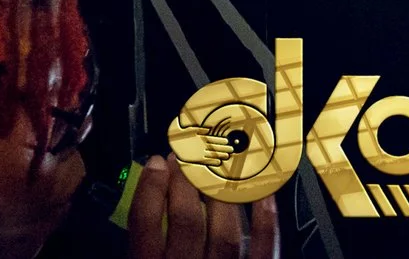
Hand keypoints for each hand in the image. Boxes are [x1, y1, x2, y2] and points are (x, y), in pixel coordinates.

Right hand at [127, 157, 276, 258]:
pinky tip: (264, 196)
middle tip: (186, 159)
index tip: (156, 162)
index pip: (145, 222)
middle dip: (186, 184)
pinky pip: (263, 252)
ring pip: (225, 235)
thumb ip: (142, 238)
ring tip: (219, 172)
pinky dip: (266, 223)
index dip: (150, 187)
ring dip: (221, 198)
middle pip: (187, 222)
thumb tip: (151, 192)